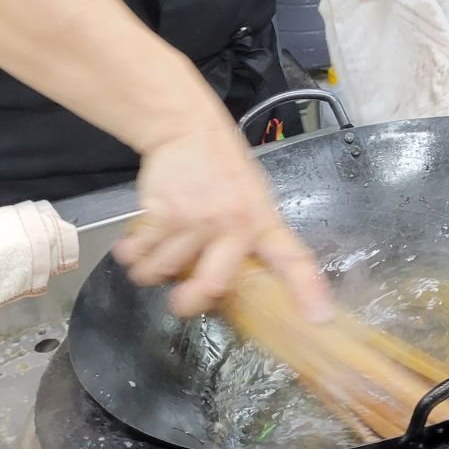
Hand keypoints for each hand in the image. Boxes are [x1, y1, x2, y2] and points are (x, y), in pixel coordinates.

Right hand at [116, 118, 327, 321]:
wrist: (188, 129)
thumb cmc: (222, 170)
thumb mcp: (252, 201)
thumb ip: (245, 241)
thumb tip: (225, 290)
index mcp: (264, 223)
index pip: (294, 260)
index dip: (307, 292)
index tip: (317, 318)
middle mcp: (235, 224)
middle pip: (210, 287)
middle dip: (187, 302)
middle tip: (180, 300)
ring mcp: (198, 219)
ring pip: (163, 273)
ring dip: (151, 269)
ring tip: (159, 247)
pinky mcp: (165, 213)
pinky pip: (139, 254)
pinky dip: (132, 254)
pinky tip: (138, 240)